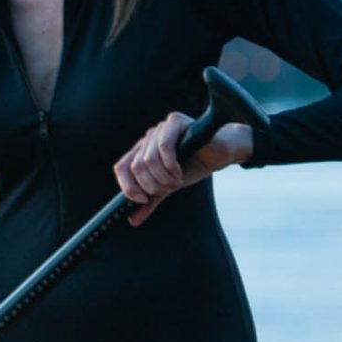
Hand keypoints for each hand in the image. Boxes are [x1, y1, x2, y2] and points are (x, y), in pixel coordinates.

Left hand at [114, 113, 252, 222]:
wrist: (220, 153)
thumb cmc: (194, 166)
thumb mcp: (168, 187)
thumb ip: (151, 201)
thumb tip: (133, 220)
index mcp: (141, 152)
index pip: (121, 167)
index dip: (128, 187)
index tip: (142, 199)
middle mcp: (147, 138)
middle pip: (135, 166)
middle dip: (152, 185)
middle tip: (169, 188)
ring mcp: (159, 129)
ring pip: (148, 159)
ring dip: (163, 177)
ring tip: (177, 181)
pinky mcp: (174, 121)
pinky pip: (163, 147)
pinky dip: (171, 165)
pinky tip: (180, 171)